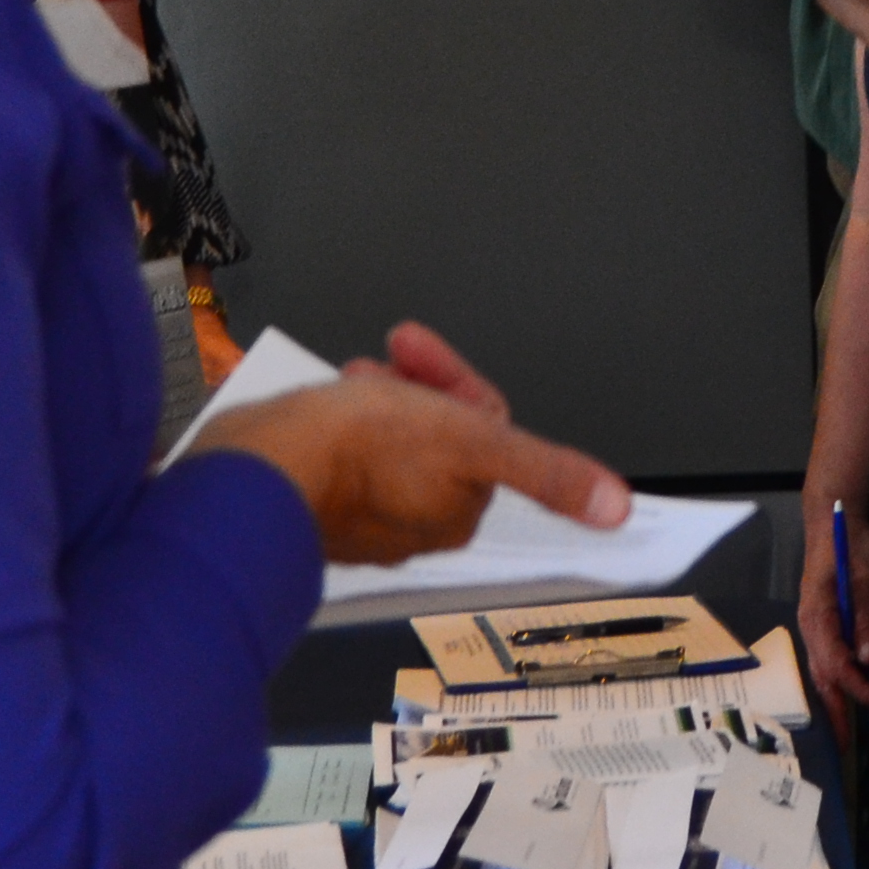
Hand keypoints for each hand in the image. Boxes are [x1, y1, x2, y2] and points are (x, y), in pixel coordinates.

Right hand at [194, 325, 626, 564]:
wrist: (254, 472)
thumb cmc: (352, 455)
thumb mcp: (468, 442)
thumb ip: (546, 471)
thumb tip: (614, 507)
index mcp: (456, 508)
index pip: (479, 427)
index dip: (454, 381)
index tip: (418, 349)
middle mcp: (412, 519)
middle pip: (435, 431)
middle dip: (415, 387)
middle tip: (386, 361)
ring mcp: (360, 512)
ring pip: (389, 435)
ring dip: (378, 395)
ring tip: (352, 378)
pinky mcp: (315, 500)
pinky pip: (342, 449)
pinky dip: (341, 417)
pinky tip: (324, 401)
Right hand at [795, 497, 868, 742]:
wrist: (833, 521)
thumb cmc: (850, 546)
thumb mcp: (864, 579)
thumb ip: (866, 618)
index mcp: (818, 618)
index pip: (837, 664)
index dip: (858, 688)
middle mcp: (811, 627)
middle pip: (822, 677)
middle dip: (836, 711)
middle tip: (846, 746)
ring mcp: (814, 626)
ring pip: (821, 672)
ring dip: (834, 700)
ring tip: (844, 731)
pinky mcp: (822, 624)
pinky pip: (825, 661)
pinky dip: (835, 683)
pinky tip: (845, 695)